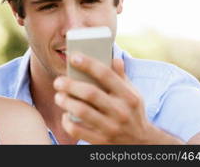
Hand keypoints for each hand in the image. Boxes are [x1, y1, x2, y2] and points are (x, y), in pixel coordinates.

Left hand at [53, 52, 181, 143]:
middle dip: (70, 85)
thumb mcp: (133, 94)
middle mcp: (120, 111)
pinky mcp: (101, 141)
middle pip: (90, 93)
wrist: (141, 143)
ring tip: (59, 96)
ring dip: (65, 101)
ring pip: (81, 111)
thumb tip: (114, 58)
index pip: (106, 75)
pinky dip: (67, 122)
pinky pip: (77, 130)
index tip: (73, 57)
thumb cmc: (132, 112)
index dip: (88, 64)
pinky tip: (66, 115)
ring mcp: (111, 128)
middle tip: (58, 81)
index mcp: (128, 96)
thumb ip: (121, 76)